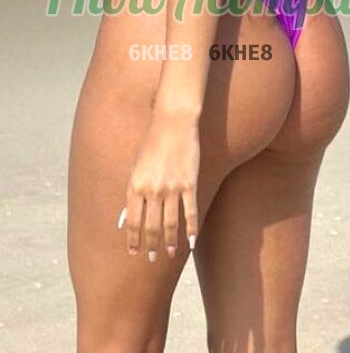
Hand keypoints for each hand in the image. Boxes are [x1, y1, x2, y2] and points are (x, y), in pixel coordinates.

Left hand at [118, 109, 200, 261]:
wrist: (173, 123)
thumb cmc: (151, 141)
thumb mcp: (135, 164)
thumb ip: (131, 190)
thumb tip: (125, 217)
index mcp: (135, 185)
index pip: (133, 221)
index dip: (133, 239)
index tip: (134, 252)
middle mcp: (152, 190)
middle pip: (151, 226)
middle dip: (150, 245)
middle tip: (151, 258)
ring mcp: (172, 188)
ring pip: (170, 223)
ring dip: (169, 242)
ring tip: (171, 253)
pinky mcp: (190, 183)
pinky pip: (190, 212)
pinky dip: (191, 229)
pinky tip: (191, 241)